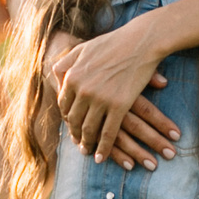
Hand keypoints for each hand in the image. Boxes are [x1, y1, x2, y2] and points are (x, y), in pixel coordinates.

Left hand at [49, 26, 179, 167]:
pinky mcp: (119, 106)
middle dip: (75, 134)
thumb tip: (56, 75)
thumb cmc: (115, 42)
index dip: (67, 118)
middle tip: (79, 143)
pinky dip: (104, 148)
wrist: (142, 41)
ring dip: (87, 144)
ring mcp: (100, 99)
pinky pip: (108, 133)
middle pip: (73, 120)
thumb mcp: (83, 48)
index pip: (63, 105)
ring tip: (88, 152)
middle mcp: (82, 90)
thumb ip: (66, 63)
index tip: (71, 126)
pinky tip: (102, 157)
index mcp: (72, 77)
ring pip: (89, 129)